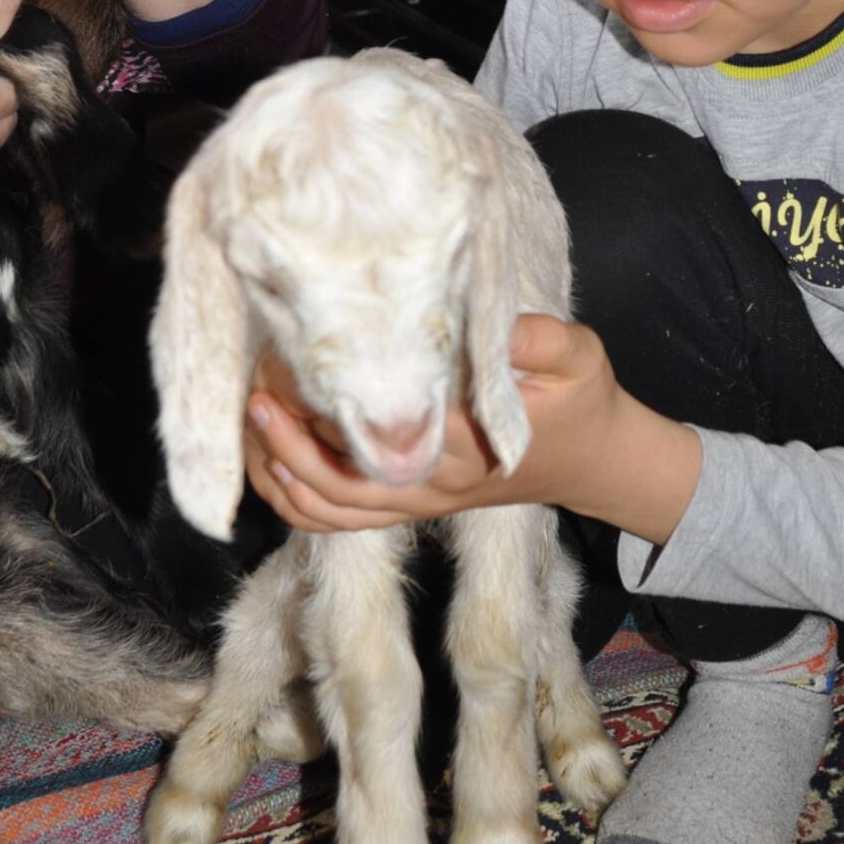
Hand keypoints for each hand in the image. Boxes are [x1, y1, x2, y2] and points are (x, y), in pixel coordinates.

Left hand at [245, 315, 699, 541]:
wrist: (593, 459)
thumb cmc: (580, 398)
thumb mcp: (578, 356)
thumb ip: (539, 339)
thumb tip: (491, 321)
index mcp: (469, 441)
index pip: (385, 427)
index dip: (332, 397)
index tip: (296, 355)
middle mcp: (435, 480)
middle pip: (341, 475)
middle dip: (288, 435)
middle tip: (255, 384)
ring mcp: (419, 501)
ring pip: (331, 507)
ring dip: (280, 471)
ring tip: (251, 420)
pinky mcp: (410, 507)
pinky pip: (339, 521)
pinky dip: (296, 502)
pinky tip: (268, 461)